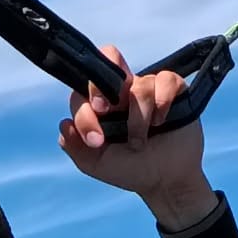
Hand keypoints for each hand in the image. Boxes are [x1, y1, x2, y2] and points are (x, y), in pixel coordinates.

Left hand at [58, 45, 213, 229]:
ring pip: (140, 85)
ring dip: (139, 117)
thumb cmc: (132, 169)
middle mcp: (123, 90)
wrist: (166, 181)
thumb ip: (76, 147)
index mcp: (101, 104)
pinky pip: (166, 80)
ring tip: (141, 140)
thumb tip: (64, 124)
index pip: (84, 88)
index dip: (84, 109)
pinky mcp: (173, 89)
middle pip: (109, 56)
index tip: (95, 139)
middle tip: (104, 109)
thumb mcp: (97, 164)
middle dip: (101, 86)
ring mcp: (148, 87)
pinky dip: (162, 102)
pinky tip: (162, 121)